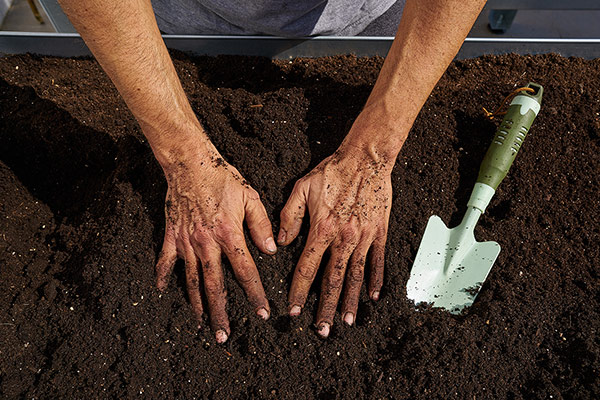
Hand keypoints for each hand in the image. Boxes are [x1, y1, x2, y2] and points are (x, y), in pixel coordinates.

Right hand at [155, 145, 276, 342]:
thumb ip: (262, 225)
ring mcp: (186, 241)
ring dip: (196, 303)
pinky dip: (162, 275)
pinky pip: (165, 260)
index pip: (245, 271)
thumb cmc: (222, 178)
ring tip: (201, 323)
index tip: (261, 313)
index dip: (254, 294)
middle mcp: (206, 243)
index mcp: (229, 234)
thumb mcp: (250, 197)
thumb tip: (272, 250)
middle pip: (214, 285)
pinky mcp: (171, 234)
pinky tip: (161, 290)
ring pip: (191, 279)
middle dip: (220, 311)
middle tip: (224, 334)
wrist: (190, 162)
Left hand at [278, 144, 392, 337]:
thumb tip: (280, 243)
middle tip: (322, 330)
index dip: (299, 292)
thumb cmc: (332, 171)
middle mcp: (344, 239)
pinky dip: (375, 280)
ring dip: (351, 302)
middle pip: (333, 280)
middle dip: (326, 308)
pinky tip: (372, 296)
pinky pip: (378, 261)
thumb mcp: (302, 188)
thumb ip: (289, 216)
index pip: (307, 268)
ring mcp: (364, 238)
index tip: (294, 311)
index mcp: (322, 229)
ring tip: (347, 322)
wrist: (365, 159)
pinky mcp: (379, 233)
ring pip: (356, 276)